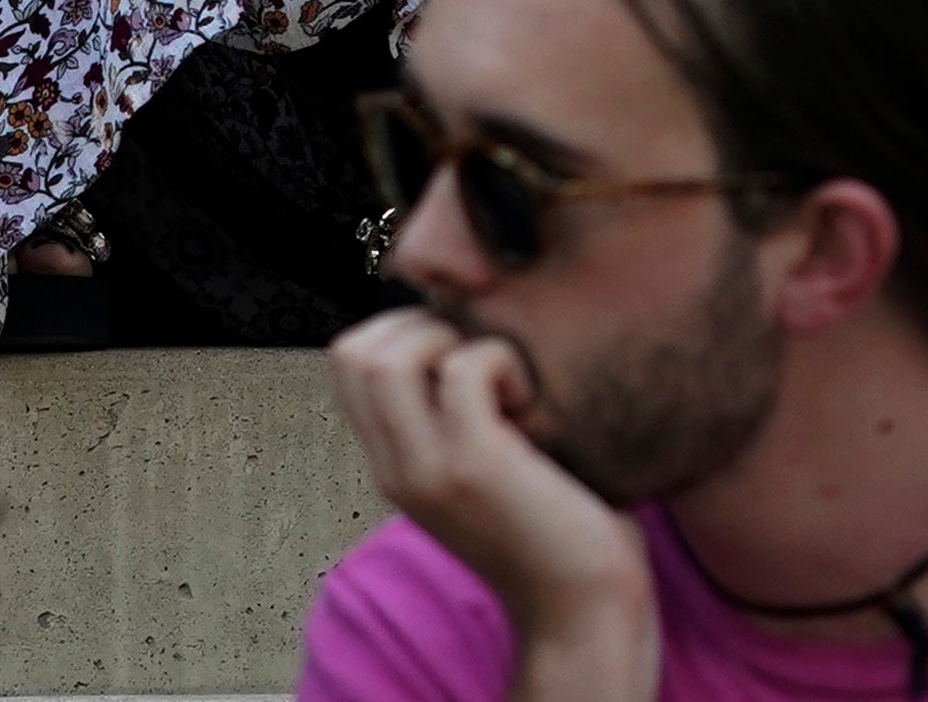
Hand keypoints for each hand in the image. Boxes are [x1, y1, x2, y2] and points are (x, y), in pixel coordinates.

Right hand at [330, 308, 657, 694]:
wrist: (582, 605)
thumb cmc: (551, 527)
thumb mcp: (475, 471)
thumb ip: (448, 422)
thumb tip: (457, 338)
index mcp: (392, 467)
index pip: (345, 366)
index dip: (396, 329)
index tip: (456, 347)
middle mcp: (395, 469)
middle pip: (349, 353)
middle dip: (412, 322)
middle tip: (471, 354)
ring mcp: (429, 469)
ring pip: (386, 356)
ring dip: (447, 337)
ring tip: (493, 374)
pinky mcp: (475, 465)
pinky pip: (463, 368)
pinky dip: (500, 358)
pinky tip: (529, 399)